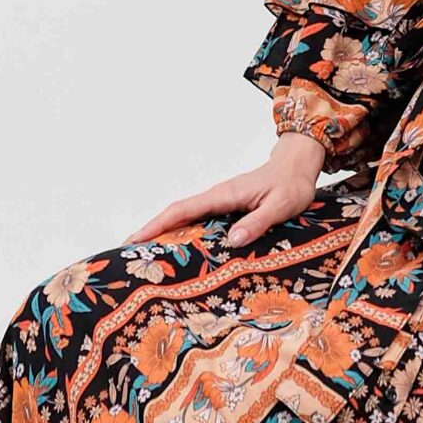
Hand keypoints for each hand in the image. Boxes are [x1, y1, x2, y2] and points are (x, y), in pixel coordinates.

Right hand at [122, 133, 327, 252]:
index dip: (157, 225)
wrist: (297, 166)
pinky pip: (197, 219)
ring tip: (143, 256)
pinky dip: (181, 231)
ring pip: (184, 217)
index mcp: (224, 195)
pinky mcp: (225, 207)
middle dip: (150, 231)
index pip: (183, 210)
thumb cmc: (291, 185)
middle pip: (175, 214)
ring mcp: (219, 201)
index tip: (134, 239)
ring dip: (163, 232)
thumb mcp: (281, 205)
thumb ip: (258, 222)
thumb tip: (233, 241)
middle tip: (125, 254)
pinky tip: (176, 248)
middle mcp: (216, 197)